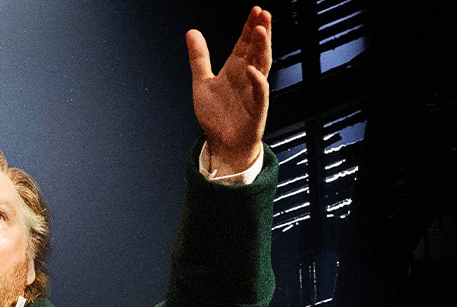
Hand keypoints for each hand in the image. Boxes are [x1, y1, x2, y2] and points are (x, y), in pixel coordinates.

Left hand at [187, 6, 271, 173]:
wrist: (223, 142)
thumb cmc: (217, 115)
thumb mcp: (202, 82)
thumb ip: (199, 58)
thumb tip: (192, 32)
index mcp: (235, 69)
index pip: (245, 43)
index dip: (249, 27)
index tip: (255, 9)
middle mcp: (247, 77)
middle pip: (257, 50)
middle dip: (261, 31)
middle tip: (264, 13)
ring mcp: (254, 91)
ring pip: (262, 66)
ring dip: (263, 48)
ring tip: (261, 30)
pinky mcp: (257, 109)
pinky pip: (260, 92)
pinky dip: (257, 81)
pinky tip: (251, 69)